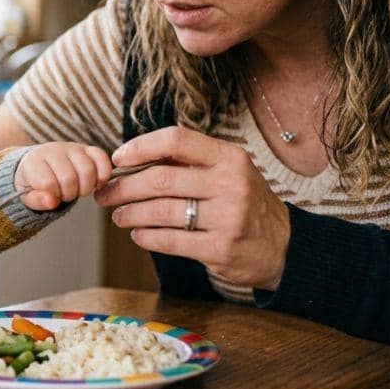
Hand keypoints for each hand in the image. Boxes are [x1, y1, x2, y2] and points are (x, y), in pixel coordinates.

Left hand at [15, 142, 112, 210]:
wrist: (39, 165)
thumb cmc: (33, 183)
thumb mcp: (27, 195)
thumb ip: (36, 200)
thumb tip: (51, 202)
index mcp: (33, 161)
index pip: (48, 183)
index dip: (53, 196)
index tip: (50, 195)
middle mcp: (52, 150)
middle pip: (69, 179)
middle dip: (69, 194)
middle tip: (65, 194)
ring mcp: (71, 147)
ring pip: (87, 170)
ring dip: (85, 188)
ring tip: (77, 189)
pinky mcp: (87, 148)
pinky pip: (101, 158)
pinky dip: (103, 174)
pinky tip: (96, 183)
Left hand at [95, 126, 290, 289]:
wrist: (284, 246)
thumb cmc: (243, 202)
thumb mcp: (228, 171)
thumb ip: (188, 162)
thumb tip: (130, 159)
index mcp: (229, 157)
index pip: (176, 140)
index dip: (140, 146)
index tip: (118, 158)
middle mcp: (231, 184)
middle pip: (160, 179)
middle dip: (124, 187)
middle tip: (104, 194)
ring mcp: (228, 217)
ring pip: (161, 211)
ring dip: (130, 213)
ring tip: (117, 215)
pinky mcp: (221, 248)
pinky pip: (170, 240)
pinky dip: (146, 237)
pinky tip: (137, 234)